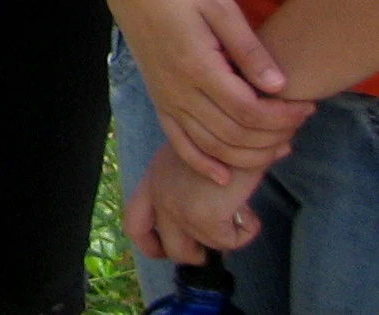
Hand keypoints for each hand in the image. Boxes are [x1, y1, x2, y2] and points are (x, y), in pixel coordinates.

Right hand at [103, 0, 312, 179]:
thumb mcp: (221, 7)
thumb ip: (249, 49)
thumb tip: (279, 86)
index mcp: (197, 65)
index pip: (248, 111)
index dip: (282, 117)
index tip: (306, 106)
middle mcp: (178, 89)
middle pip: (233, 134)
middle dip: (273, 137)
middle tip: (299, 123)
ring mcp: (165, 97)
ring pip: (210, 145)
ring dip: (248, 155)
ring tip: (279, 145)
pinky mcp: (157, 99)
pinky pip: (178, 142)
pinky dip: (201, 164)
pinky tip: (224, 177)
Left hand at [126, 145, 264, 265]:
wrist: (237, 128)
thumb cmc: (221, 141)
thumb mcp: (193, 162)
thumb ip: (190, 190)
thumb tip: (207, 229)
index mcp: (153, 178)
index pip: (134, 224)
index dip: (151, 245)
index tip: (170, 252)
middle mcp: (157, 192)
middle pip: (169, 249)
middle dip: (196, 253)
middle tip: (219, 239)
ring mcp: (176, 206)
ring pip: (204, 248)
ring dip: (226, 236)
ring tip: (239, 209)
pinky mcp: (202, 216)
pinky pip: (227, 243)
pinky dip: (245, 232)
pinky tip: (248, 210)